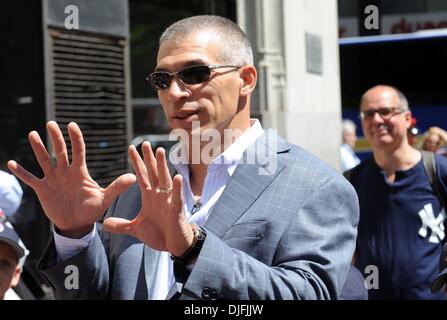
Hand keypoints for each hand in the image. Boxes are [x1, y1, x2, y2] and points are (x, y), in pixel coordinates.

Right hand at [7, 121, 135, 237]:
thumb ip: (117, 187)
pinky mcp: (43, 189)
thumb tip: (133, 177)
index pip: (78, 150)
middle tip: (51, 123)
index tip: (72, 125)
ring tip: (32, 134)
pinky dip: (22, 172)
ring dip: (38, 148)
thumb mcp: (104, 198)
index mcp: (80, 172)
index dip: (75, 138)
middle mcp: (65, 172)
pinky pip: (31, 179)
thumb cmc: (92, 210)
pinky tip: (11, 163)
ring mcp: (53, 179)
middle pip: (60, 150)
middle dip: (56, 137)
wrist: (78, 224)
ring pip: (44, 160)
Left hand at [102, 142, 193, 256]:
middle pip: (153, 173)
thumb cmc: (160, 234)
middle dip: (149, 158)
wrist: (174, 246)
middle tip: (145, 143)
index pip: (142, 175)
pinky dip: (177, 188)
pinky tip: (177, 177)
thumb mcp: (136, 229)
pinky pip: (176, 198)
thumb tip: (105, 223)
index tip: (131, 148)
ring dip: (162, 166)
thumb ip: (121, 225)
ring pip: (165, 180)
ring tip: (160, 152)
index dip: (137, 162)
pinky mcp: (176, 211)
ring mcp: (168, 201)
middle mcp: (159, 195)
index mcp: (150, 197)